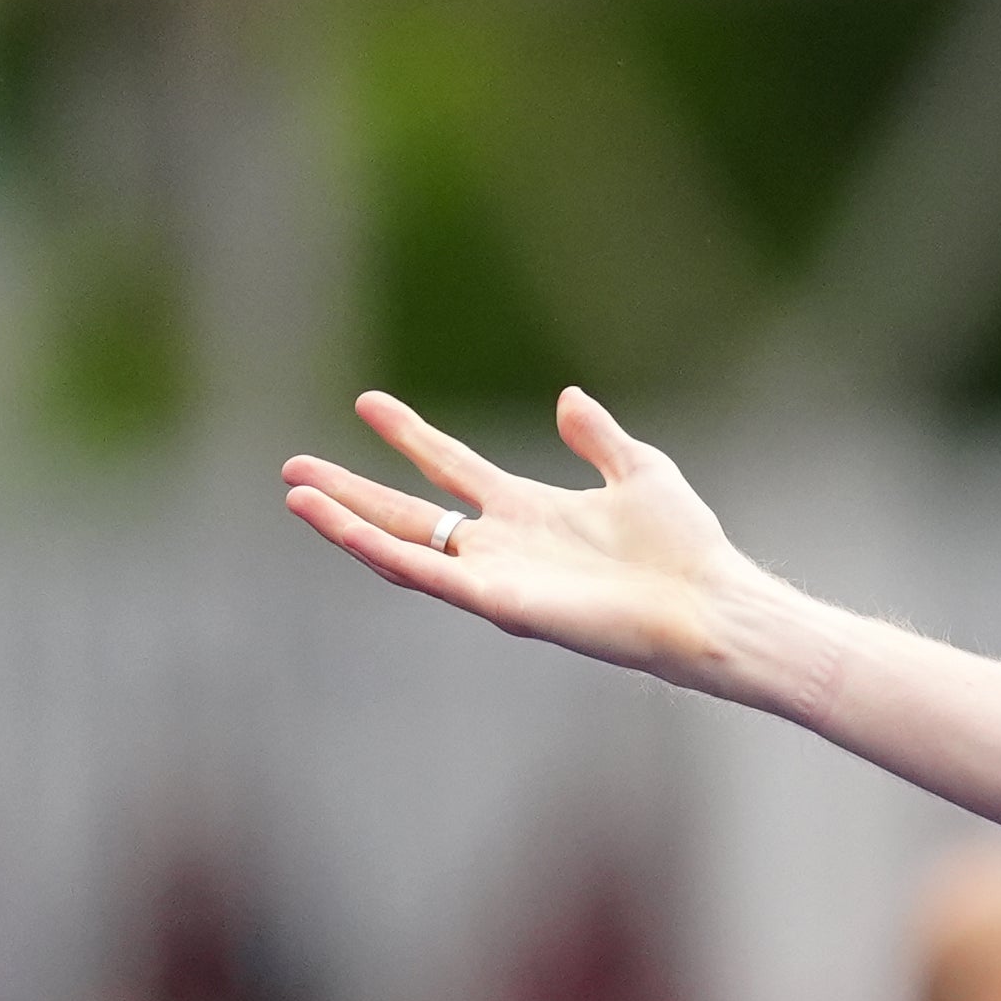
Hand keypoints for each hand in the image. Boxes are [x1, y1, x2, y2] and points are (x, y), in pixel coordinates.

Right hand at [280, 389, 755, 683]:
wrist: (707, 602)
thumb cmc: (686, 549)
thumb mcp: (640, 471)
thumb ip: (598, 437)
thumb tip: (568, 396)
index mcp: (529, 512)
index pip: (452, 467)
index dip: (410, 435)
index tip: (368, 403)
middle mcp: (502, 546)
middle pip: (408, 511)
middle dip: (351, 490)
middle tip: (293, 465)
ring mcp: (495, 577)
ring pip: (401, 546)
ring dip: (346, 521)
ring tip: (295, 493)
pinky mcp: (498, 603)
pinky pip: (425, 574)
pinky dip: (377, 549)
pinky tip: (339, 525)